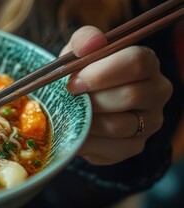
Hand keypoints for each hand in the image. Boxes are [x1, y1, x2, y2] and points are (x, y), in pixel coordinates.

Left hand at [62, 26, 171, 164]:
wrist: (77, 103)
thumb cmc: (82, 72)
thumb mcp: (79, 52)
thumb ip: (84, 40)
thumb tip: (92, 42)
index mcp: (146, 63)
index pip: (137, 62)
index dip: (102, 73)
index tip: (73, 82)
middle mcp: (156, 92)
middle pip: (130, 96)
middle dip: (92, 99)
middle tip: (69, 100)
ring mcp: (149, 122)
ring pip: (118, 125)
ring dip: (87, 121)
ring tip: (69, 114)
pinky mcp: (134, 146)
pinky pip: (110, 149)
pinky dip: (86, 141)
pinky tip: (73, 131)